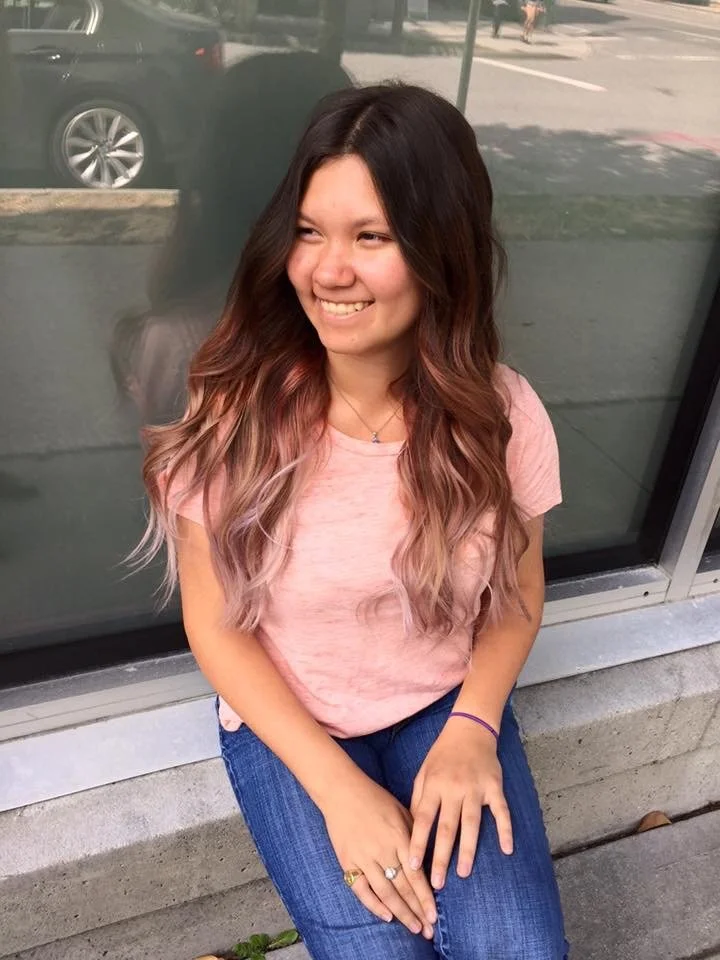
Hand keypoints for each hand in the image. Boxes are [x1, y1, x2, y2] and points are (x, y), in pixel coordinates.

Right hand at [320, 773, 436, 938]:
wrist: (342, 792)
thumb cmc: (376, 799)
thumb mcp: (402, 811)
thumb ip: (415, 835)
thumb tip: (428, 860)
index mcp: (399, 837)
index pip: (416, 875)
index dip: (426, 898)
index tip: (435, 916)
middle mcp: (383, 850)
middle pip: (403, 888)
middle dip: (418, 911)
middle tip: (429, 930)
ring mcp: (364, 857)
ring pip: (385, 893)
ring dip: (401, 913)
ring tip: (414, 928)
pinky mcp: (348, 861)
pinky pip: (361, 889)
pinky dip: (374, 905)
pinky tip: (387, 916)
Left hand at [408, 720, 512, 890]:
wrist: (470, 729)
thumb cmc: (442, 754)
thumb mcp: (424, 772)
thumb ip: (418, 798)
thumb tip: (412, 828)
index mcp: (433, 785)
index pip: (423, 818)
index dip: (418, 843)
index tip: (413, 866)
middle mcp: (454, 788)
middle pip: (447, 827)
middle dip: (441, 856)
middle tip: (437, 883)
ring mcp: (476, 787)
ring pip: (472, 823)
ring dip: (468, 849)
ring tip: (463, 872)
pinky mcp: (495, 786)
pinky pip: (501, 811)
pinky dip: (505, 830)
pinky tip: (507, 849)